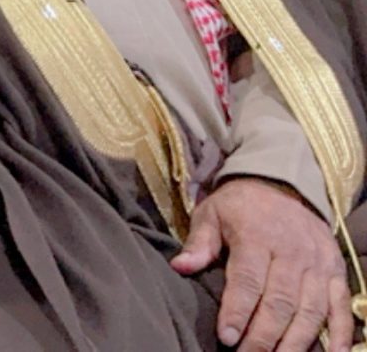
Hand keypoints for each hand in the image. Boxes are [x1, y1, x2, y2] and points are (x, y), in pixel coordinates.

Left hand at [171, 177, 350, 351]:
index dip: (238, 311)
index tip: (227, 337)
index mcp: (258, 237)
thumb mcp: (212, 213)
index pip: (248, 280)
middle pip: (280, 302)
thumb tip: (180, 267)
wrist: (282, 184)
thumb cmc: (240, 206)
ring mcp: (318, 264)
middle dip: (264, 335)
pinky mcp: (337, 272)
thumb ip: (199, 243)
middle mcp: (293, 252)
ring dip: (295, 341)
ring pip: (311, 310)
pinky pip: (341, 307)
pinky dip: (339, 334)